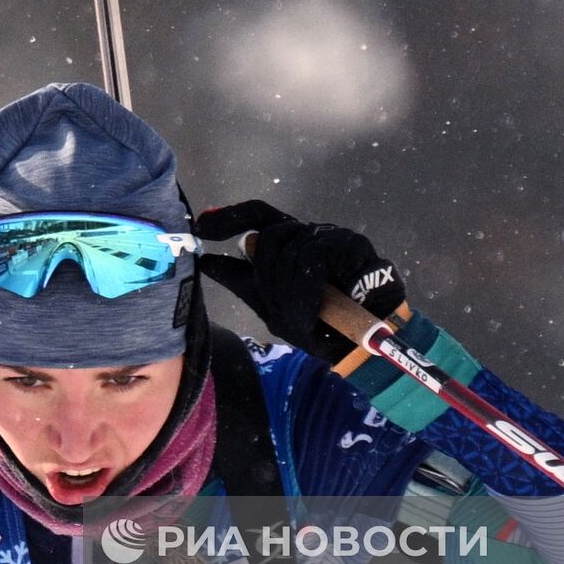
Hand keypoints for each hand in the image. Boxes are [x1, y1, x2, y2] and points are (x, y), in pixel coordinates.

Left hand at [194, 199, 405, 361]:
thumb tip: (208, 263)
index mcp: (288, 246)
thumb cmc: (319, 327)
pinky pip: (312, 257)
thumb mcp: (271, 307)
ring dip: (290, 290)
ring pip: (288, 248)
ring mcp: (330, 236)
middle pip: (268, 236)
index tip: (202, 229)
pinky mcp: (351, 244)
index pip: (254, 217)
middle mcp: (307, 235)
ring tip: (305, 315)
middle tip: (283, 309)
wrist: (361, 346)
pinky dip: (307, 288)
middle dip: (267, 276)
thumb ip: (243, 281)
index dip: (228, 218)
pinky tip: (316, 306)